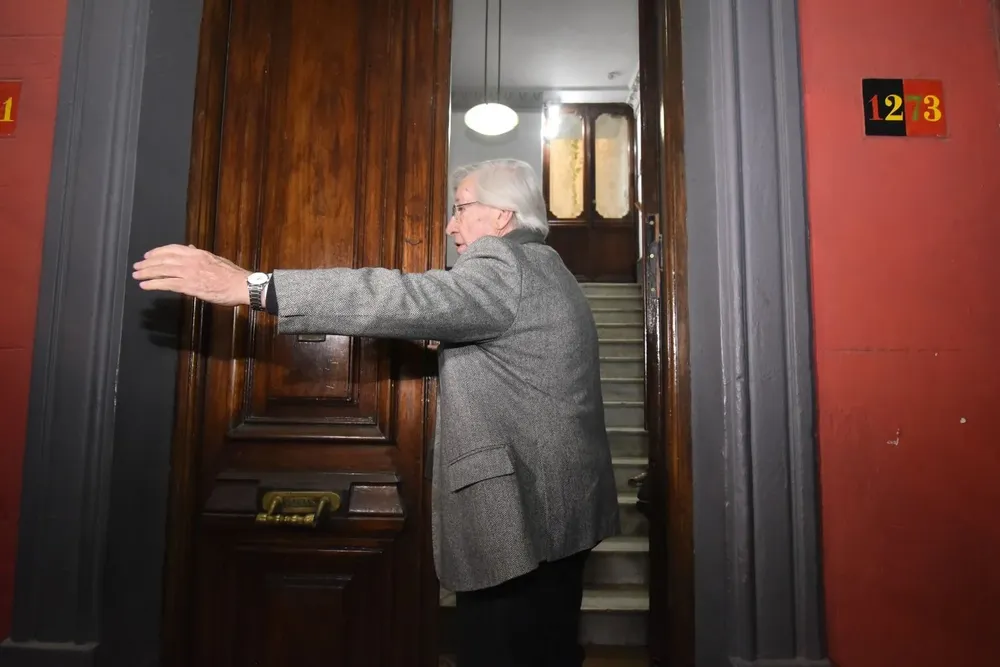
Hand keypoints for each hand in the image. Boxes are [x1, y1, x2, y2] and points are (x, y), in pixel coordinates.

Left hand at [132, 244, 251, 305]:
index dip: (158, 251)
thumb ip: (200, 255)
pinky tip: (145, 286)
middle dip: (147, 263)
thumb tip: (190, 249)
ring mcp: (189, 273)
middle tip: (137, 266)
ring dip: (146, 273)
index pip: (172, 249)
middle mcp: (190, 260)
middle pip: (163, 259)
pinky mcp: (189, 286)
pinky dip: (153, 284)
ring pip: (162, 270)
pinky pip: (167, 283)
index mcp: (197, 253)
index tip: (148, 255)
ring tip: (136, 276)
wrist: (241, 285)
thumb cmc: (232, 275)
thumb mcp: (215, 260)